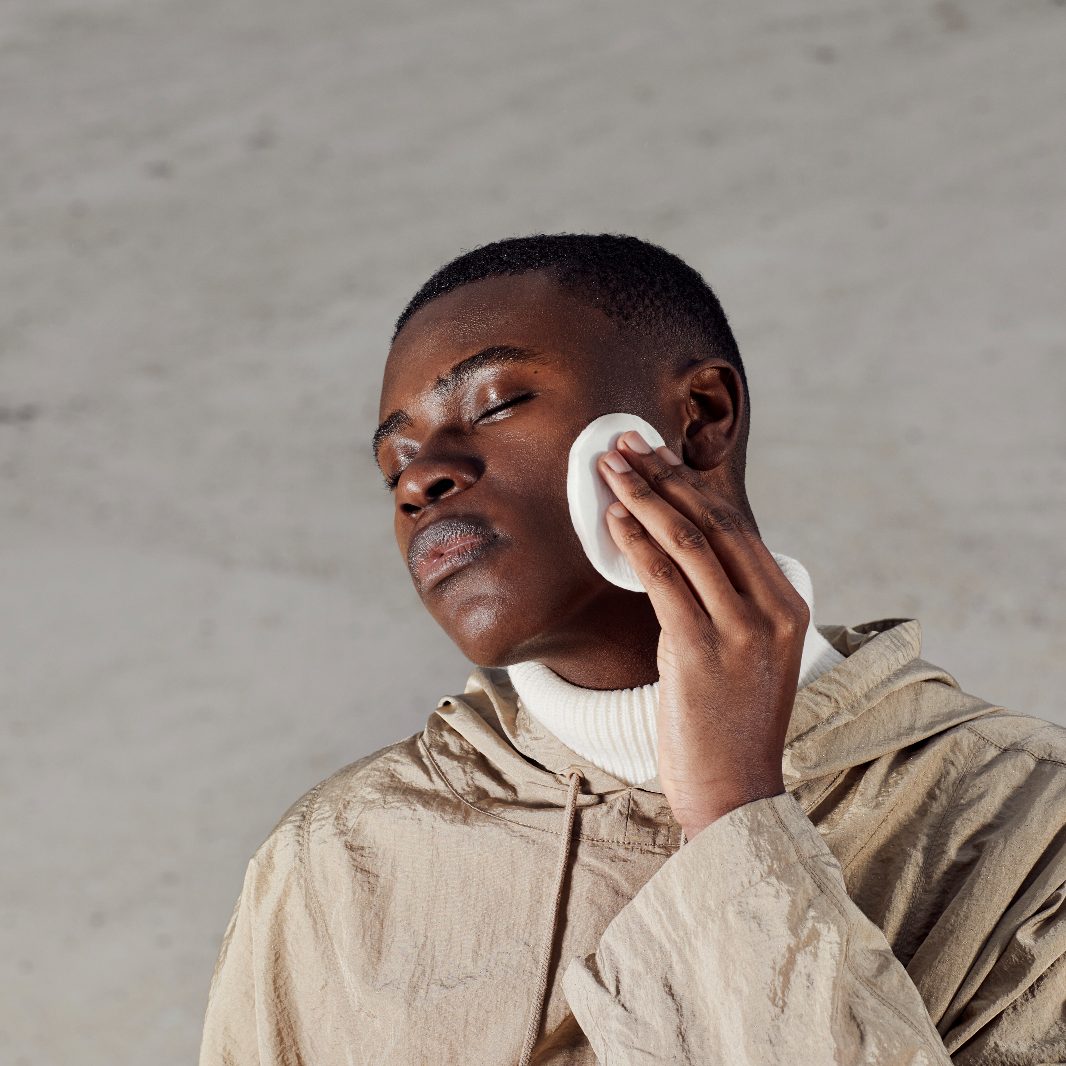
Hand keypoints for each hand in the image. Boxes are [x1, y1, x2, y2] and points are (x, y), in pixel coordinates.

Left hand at [598, 430, 809, 838]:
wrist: (734, 792)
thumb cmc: (732, 722)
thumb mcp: (747, 652)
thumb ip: (731, 601)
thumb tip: (683, 550)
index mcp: (788, 603)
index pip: (735, 525)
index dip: (690, 483)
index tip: (656, 454)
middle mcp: (771, 609)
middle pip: (711, 521)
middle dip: (662, 475)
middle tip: (624, 444)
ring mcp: (739, 630)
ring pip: (686, 541)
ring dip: (641, 496)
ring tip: (609, 468)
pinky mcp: (700, 651)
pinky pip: (662, 580)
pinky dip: (634, 542)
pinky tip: (613, 518)